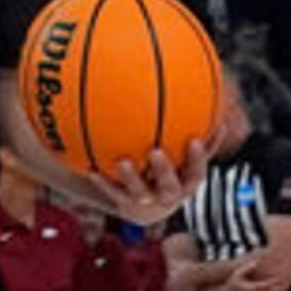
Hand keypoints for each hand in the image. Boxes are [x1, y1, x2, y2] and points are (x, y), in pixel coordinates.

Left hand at [72, 136, 210, 227]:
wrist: (142, 199)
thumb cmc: (162, 162)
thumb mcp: (176, 146)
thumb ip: (184, 124)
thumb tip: (191, 85)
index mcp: (187, 178)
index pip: (198, 169)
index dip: (199, 157)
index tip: (194, 139)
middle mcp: (172, 193)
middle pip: (173, 185)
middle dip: (166, 170)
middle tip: (156, 152)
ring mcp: (150, 201)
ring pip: (143, 192)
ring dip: (133, 178)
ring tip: (123, 163)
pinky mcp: (127, 205)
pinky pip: (114, 194)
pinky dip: (105, 184)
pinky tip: (91, 172)